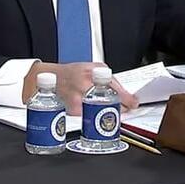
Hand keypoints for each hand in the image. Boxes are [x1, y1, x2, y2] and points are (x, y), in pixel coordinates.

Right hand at [22, 61, 139, 114]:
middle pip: (109, 102)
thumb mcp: (93, 67)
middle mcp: (85, 87)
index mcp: (93, 73)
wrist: (51, 79)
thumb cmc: (72, 73)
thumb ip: (108, 78)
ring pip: (100, 112)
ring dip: (107, 113)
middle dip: (119, 108)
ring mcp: (78, 100)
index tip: (133, 103)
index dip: (127, 98)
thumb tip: (124, 92)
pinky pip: (89, 117)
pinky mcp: (73, 112)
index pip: (115, 88)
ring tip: (108, 109)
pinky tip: (94, 111)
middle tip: (124, 109)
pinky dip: (95, 116)